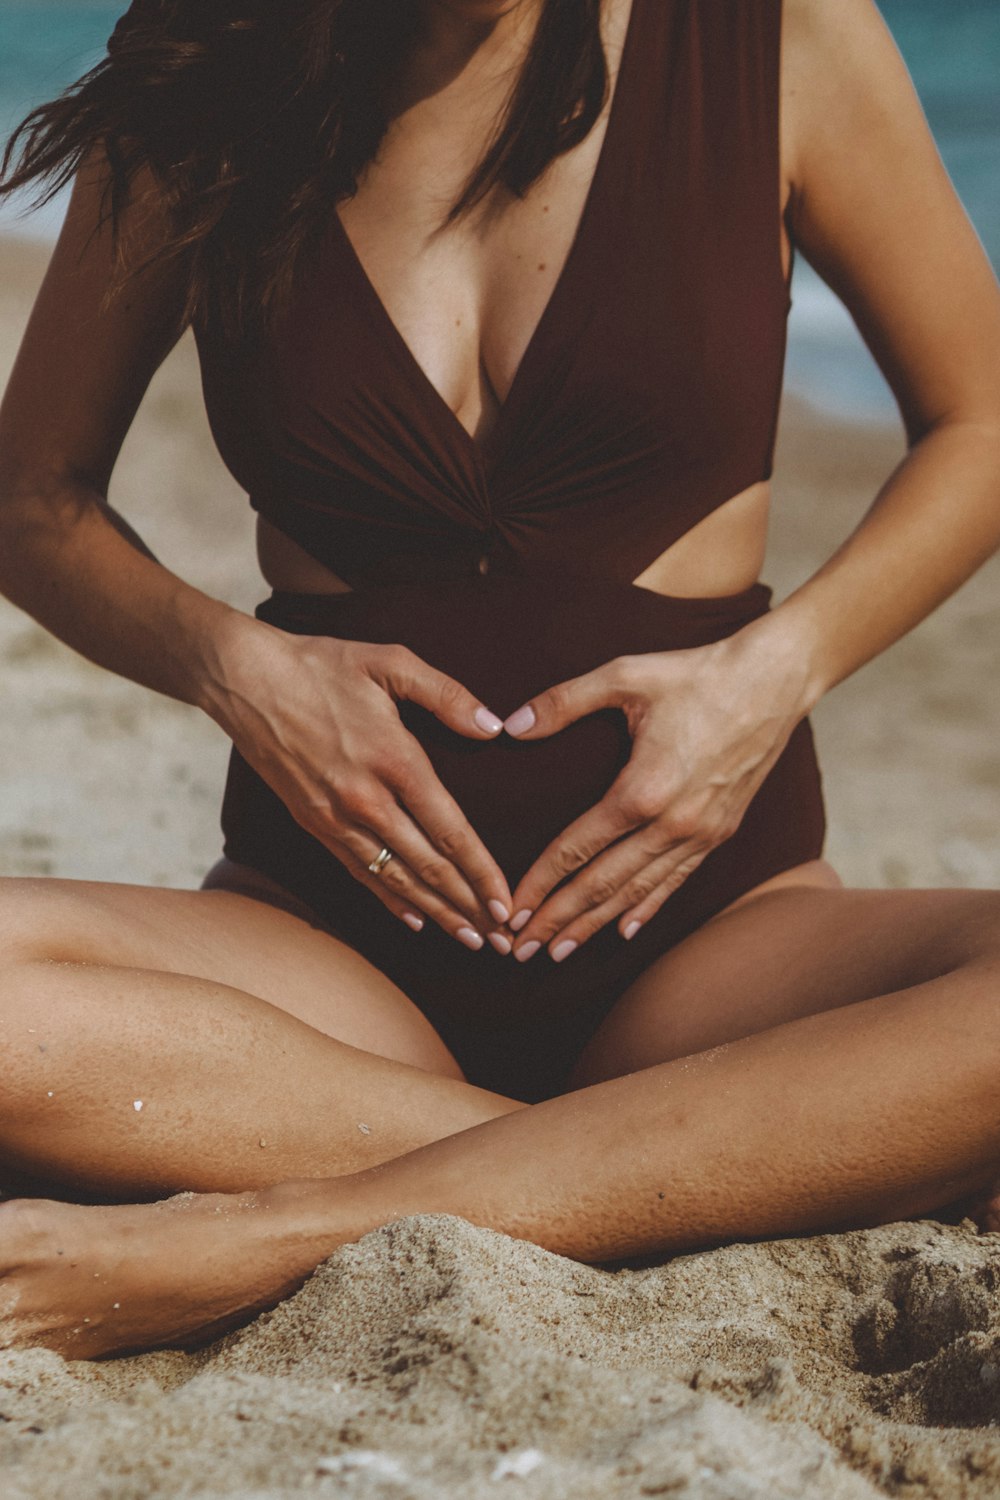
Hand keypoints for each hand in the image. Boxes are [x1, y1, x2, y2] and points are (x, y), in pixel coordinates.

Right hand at [206, 616, 513, 948]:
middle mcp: (366, 798)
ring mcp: (335, 816)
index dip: (481, 872)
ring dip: (435, 912)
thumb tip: (494, 727)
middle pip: (428, 866)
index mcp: (394, 759)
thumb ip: (447, 695)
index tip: (506, 903)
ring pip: (394, 878)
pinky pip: (358, 870)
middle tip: (502, 941)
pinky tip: (414, 919)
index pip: (449, 830)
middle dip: (469, 907)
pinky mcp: (312, 821)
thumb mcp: (390, 662)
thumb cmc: (321, 664)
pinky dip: (389, 898)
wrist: (245, 679)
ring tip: (469, 939)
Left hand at [500, 622, 812, 960]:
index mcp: (643, 789)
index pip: (578, 849)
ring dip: (595, 925)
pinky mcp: (720, 832)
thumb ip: (562, 702)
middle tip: (520, 951)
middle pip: (603, 884)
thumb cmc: (695, 673)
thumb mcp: (624, 675)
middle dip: (559, 921)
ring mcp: (701, 833)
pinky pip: (676, 880)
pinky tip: (624, 930)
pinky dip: (647, 908)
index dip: (541, 883)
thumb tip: (509, 726)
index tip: (512, 911)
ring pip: (638, 891)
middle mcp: (673, 823)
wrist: (774, 681)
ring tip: (559, 953)